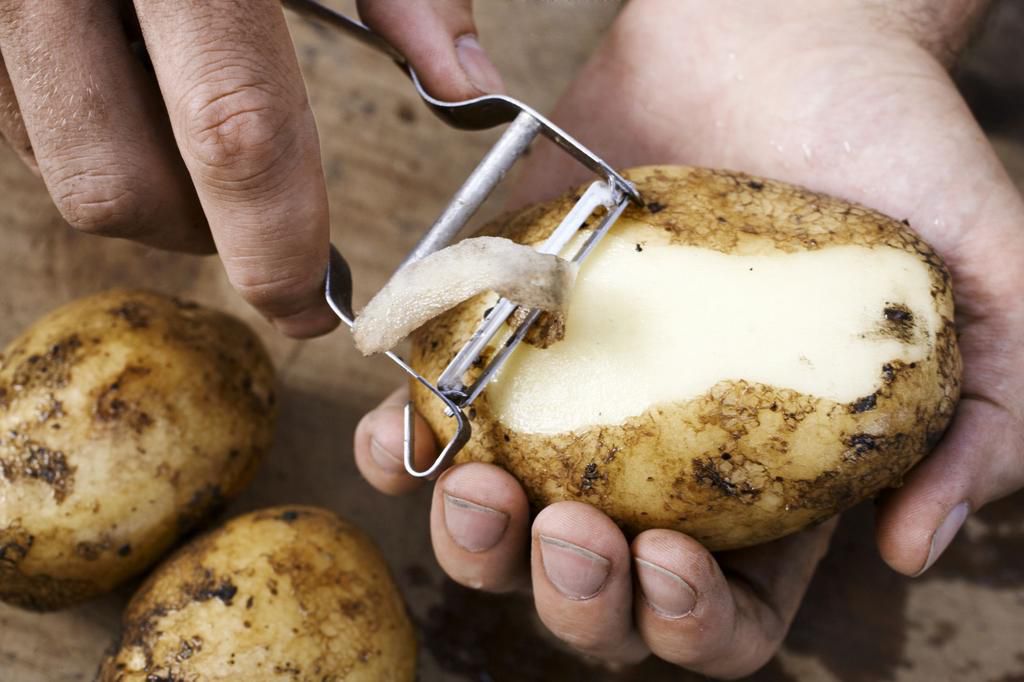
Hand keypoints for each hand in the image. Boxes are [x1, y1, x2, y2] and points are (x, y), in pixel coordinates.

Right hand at [0, 0, 501, 336]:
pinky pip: (11, 115)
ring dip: (143, 185)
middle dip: (201, 235)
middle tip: (262, 226)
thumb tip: (464, 85)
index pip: (236, 132)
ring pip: (54, 160)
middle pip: (116, 184)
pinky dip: (86, 132)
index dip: (278, 244)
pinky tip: (135, 89)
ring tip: (201, 141)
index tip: (317, 305)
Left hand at [356, 0, 1023, 675]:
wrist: (783, 40)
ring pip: (503, 530)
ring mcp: (581, 400)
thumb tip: (910, 549)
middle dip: (571, 595)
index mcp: (773, 486)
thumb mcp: (996, 290)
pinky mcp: (514, 331)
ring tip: (481, 488)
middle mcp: (666, 461)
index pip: (726, 616)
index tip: (668, 560)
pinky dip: (401, 446)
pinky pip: (436, 418)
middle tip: (570, 528)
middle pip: (598, 596)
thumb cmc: (893, 155)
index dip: (690, 625)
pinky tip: (403, 434)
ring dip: (474, 544)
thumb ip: (989, 424)